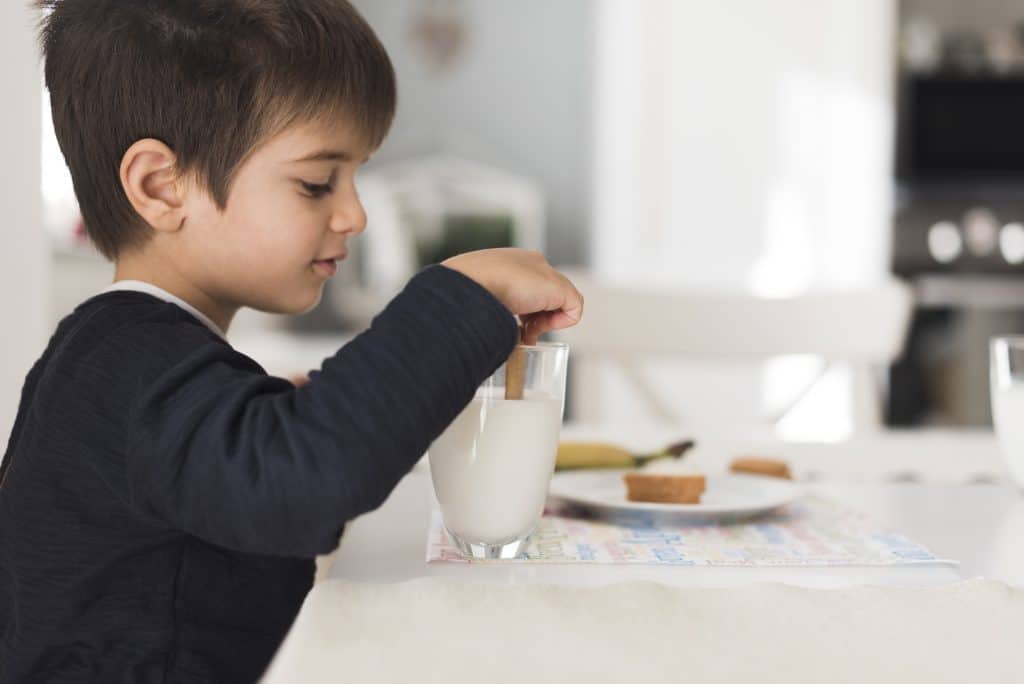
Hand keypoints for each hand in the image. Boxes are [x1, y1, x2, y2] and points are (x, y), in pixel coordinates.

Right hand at [441, 249, 583, 343]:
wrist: (469, 284)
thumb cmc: (462, 293)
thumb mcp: (473, 296)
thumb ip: (484, 305)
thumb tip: (483, 330)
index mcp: (508, 262)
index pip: (526, 288)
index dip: (523, 312)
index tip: (510, 327)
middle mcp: (529, 263)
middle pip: (544, 296)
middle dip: (535, 318)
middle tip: (519, 333)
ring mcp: (545, 273)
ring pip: (559, 303)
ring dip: (544, 322)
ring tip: (524, 331)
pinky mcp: (559, 287)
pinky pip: (574, 310)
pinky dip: (558, 324)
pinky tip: (535, 327)